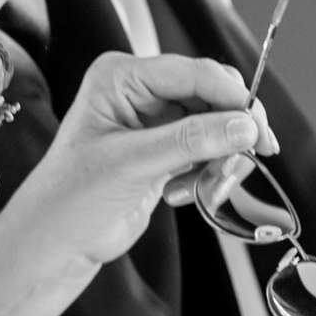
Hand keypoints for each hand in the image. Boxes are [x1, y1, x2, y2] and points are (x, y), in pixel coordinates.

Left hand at [8, 52, 278, 267]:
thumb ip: (190, 141)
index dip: (232, 99)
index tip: (258, 129)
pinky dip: (207, 173)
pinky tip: (181, 194)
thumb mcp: (131, 164)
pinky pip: (209, 150)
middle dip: (230, 131)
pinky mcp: (166, 149)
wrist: (57, 242)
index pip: (193, 73)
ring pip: (218, 126)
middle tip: (246, 160)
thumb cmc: (71, 197)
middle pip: (212, 95)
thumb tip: (244, 125)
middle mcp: (140, 91)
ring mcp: (155, 121)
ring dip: (219, 160)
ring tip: (200, 189)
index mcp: (121, 76)